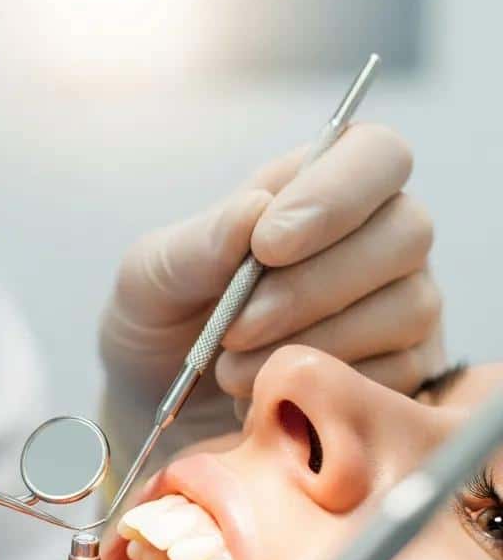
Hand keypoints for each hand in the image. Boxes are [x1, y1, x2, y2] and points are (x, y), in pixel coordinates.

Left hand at [100, 124, 441, 451]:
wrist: (158, 406)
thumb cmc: (161, 322)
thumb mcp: (151, 277)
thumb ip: (198, 243)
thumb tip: (254, 210)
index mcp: (319, 189)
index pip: (377, 154)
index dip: (335, 194)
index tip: (267, 245)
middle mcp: (377, 239)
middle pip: (407, 232)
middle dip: (311, 287)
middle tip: (236, 329)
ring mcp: (401, 307)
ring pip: (407, 307)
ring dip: (312, 343)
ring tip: (232, 372)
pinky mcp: (404, 374)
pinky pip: (398, 377)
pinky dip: (325, 389)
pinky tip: (267, 396)